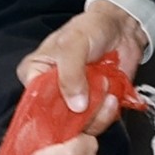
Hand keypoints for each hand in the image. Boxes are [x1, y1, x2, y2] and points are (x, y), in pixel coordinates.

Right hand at [19, 0, 145, 114]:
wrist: (122, 28)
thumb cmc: (91, 28)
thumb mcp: (74, 44)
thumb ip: (71, 74)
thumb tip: (75, 105)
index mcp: (35, 74)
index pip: (32, 103)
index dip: (47, 112)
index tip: (65, 110)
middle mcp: (51, 91)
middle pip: (54, 120)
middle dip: (76, 116)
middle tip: (90, 100)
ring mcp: (73, 101)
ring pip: (77, 126)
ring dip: (95, 114)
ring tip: (105, 89)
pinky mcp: (93, 107)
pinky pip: (97, 123)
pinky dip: (107, 114)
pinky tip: (112, 97)